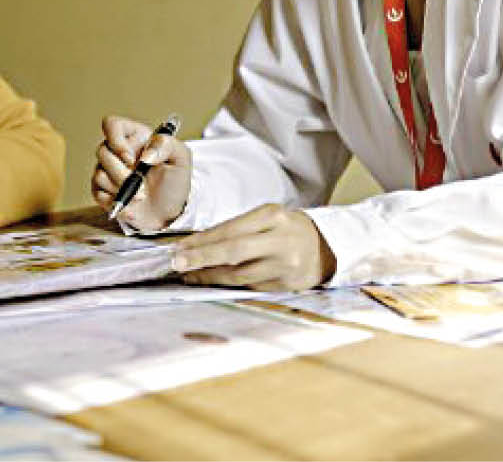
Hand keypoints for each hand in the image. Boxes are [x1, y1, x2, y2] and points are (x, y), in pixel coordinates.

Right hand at [90, 115, 191, 231]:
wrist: (167, 215)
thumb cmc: (173, 184)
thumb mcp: (181, 159)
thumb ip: (168, 145)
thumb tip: (146, 153)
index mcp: (135, 137)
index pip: (112, 125)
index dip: (116, 140)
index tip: (130, 159)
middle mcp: (118, 151)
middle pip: (102, 152)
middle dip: (122, 174)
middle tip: (142, 187)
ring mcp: (108, 171)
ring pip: (99, 174)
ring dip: (122, 190)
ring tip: (140, 197)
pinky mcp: (102, 190)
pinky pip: (97, 193)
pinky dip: (114, 203)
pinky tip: (130, 207)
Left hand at [170, 204, 334, 290]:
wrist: (326, 247)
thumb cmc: (286, 230)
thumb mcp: (266, 219)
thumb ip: (236, 229)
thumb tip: (196, 244)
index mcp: (273, 216)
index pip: (230, 229)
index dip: (201, 241)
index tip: (178, 248)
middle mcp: (280, 240)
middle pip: (234, 252)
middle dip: (201, 259)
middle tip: (177, 264)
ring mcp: (285, 265)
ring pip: (239, 274)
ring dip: (209, 276)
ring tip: (189, 276)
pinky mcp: (285, 285)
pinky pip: (249, 286)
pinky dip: (227, 285)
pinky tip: (212, 282)